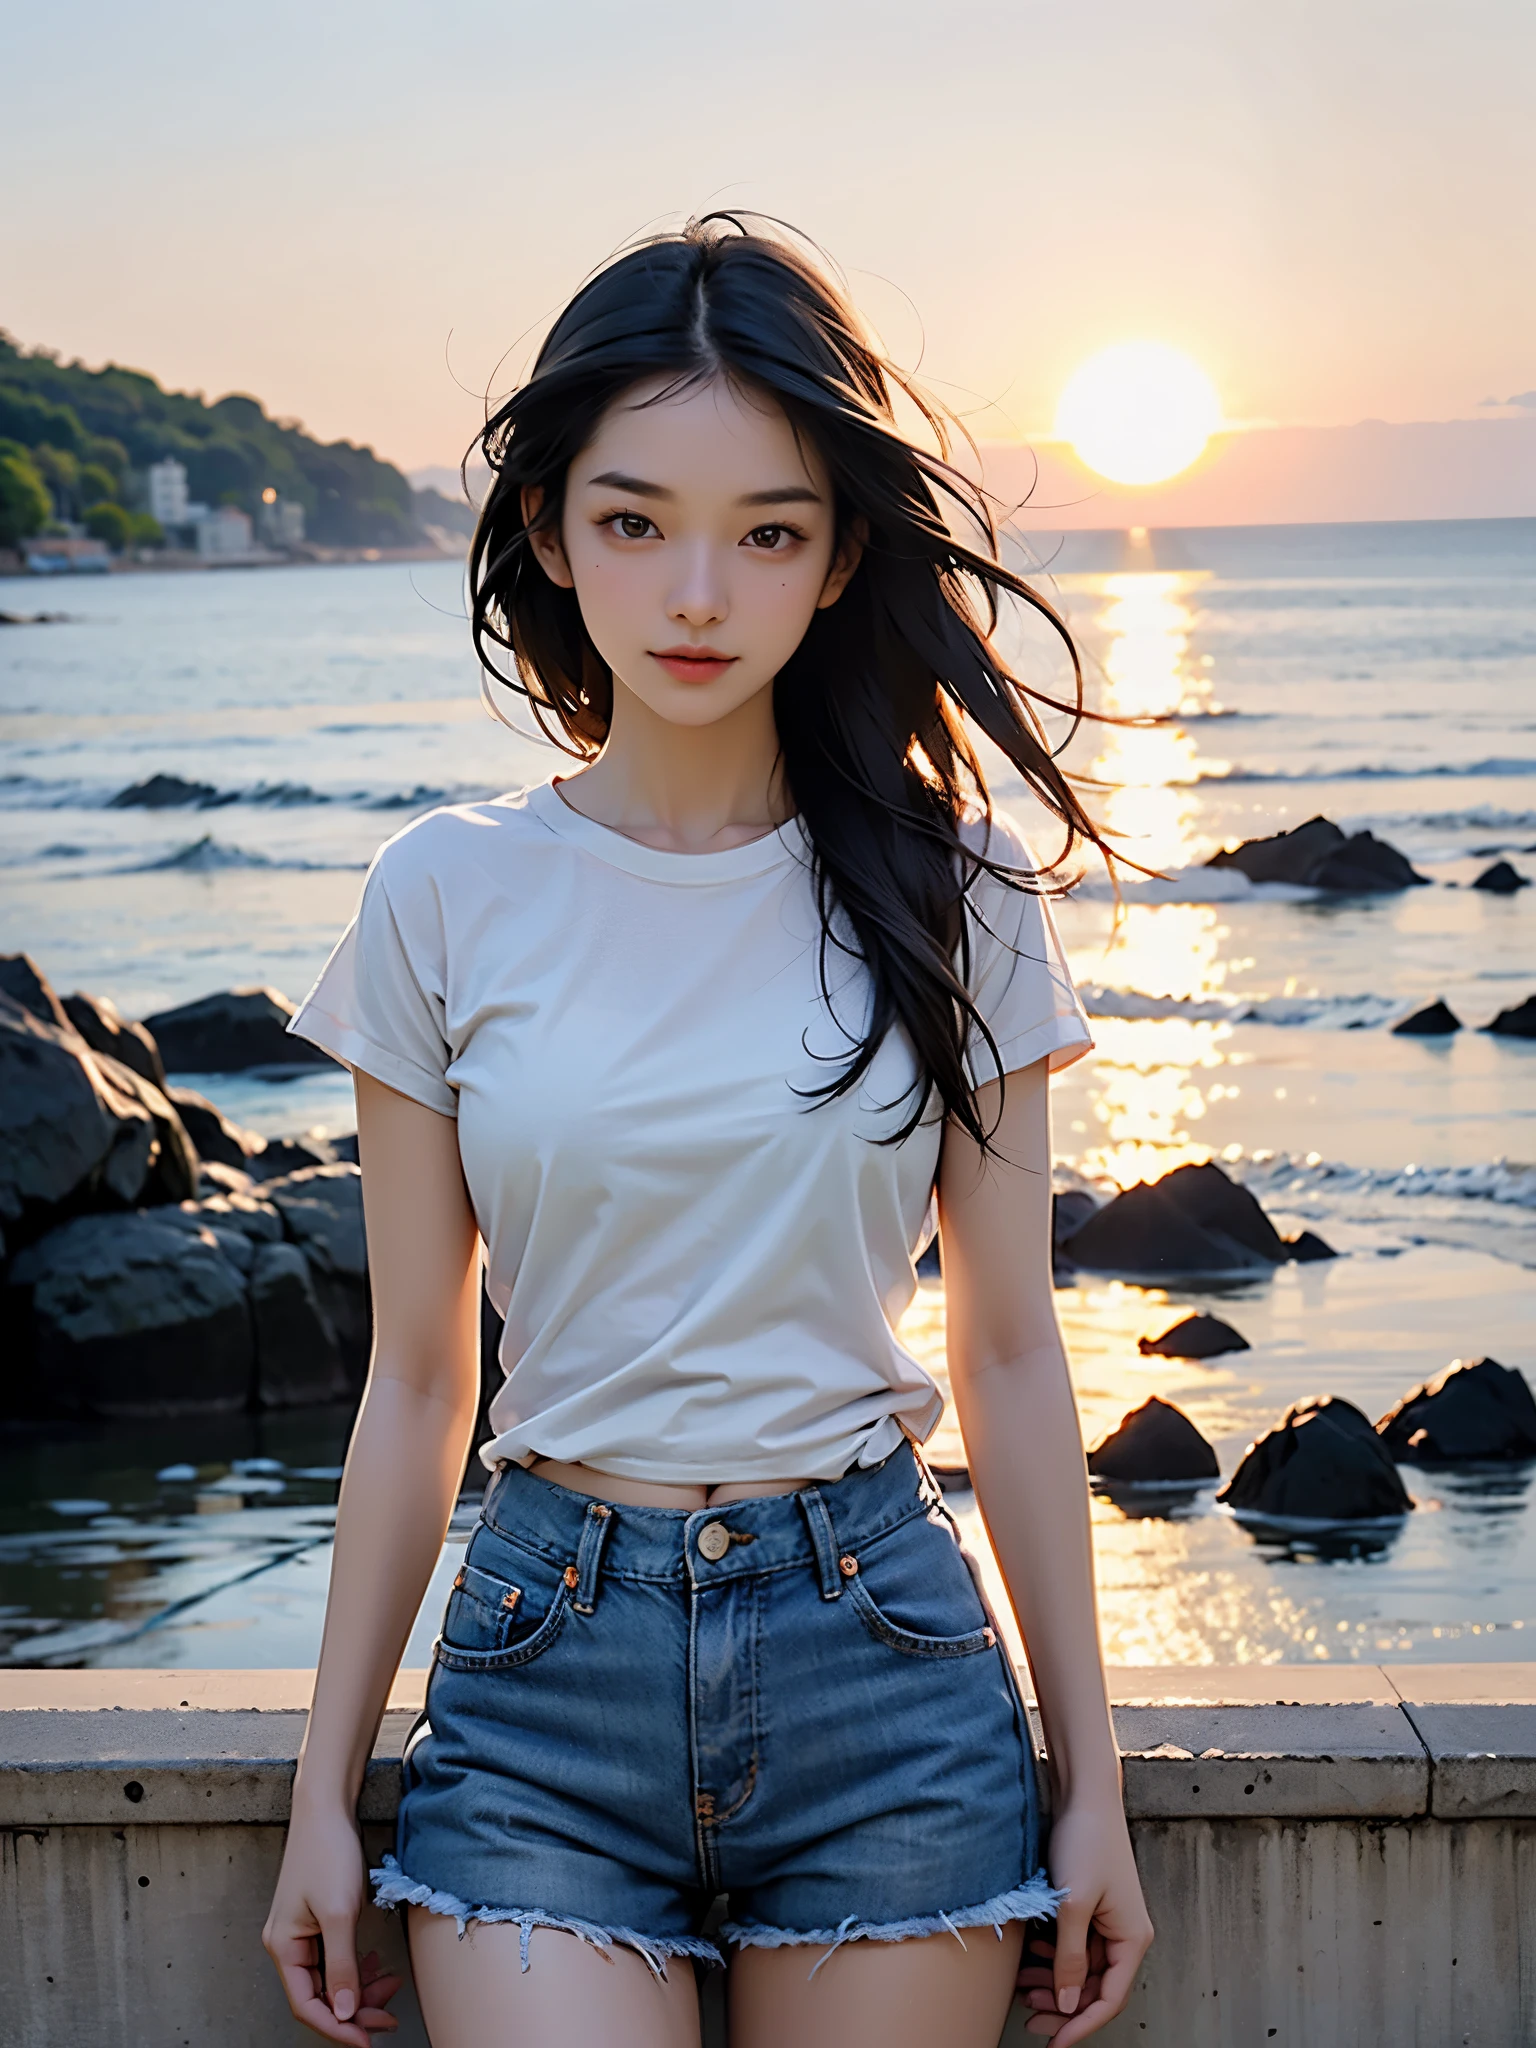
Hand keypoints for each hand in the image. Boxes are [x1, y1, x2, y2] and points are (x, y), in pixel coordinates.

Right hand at [263, 1805, 402, 2041]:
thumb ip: (343, 1966)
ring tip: (391, 1989)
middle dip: (355, 2010)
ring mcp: (303, 1933)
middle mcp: (288, 1945)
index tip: (368, 2039)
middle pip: (320, 1996)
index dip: (337, 2027)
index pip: (307, 2006)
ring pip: (331, 1979)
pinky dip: (357, 1967)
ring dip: (360, 1989)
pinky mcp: (319, 1921)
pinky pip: (336, 1958)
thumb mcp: (340, 1913)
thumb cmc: (328, 1853)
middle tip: (388, 2017)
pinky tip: (377, 1967)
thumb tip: (345, 2012)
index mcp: (284, 1948)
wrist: (328, 1808)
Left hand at [1016, 1796, 1152, 2041]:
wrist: (1084, 1797)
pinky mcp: (1091, 1909)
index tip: (1054, 2042)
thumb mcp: (1073, 1905)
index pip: (1109, 1999)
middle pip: (1095, 1988)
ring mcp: (1108, 1923)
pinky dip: (1054, 1957)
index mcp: (1132, 1940)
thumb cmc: (1086, 1843)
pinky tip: (1032, 1958)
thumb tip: (1068, 2004)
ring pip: (1081, 1969)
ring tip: (1023, 1988)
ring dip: (1054, 1982)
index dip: (1081, 2025)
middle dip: (1063, 2006)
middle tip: (1030, 2016)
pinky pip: (1074, 1947)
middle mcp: (1125, 1936)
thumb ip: (1069, 1958)